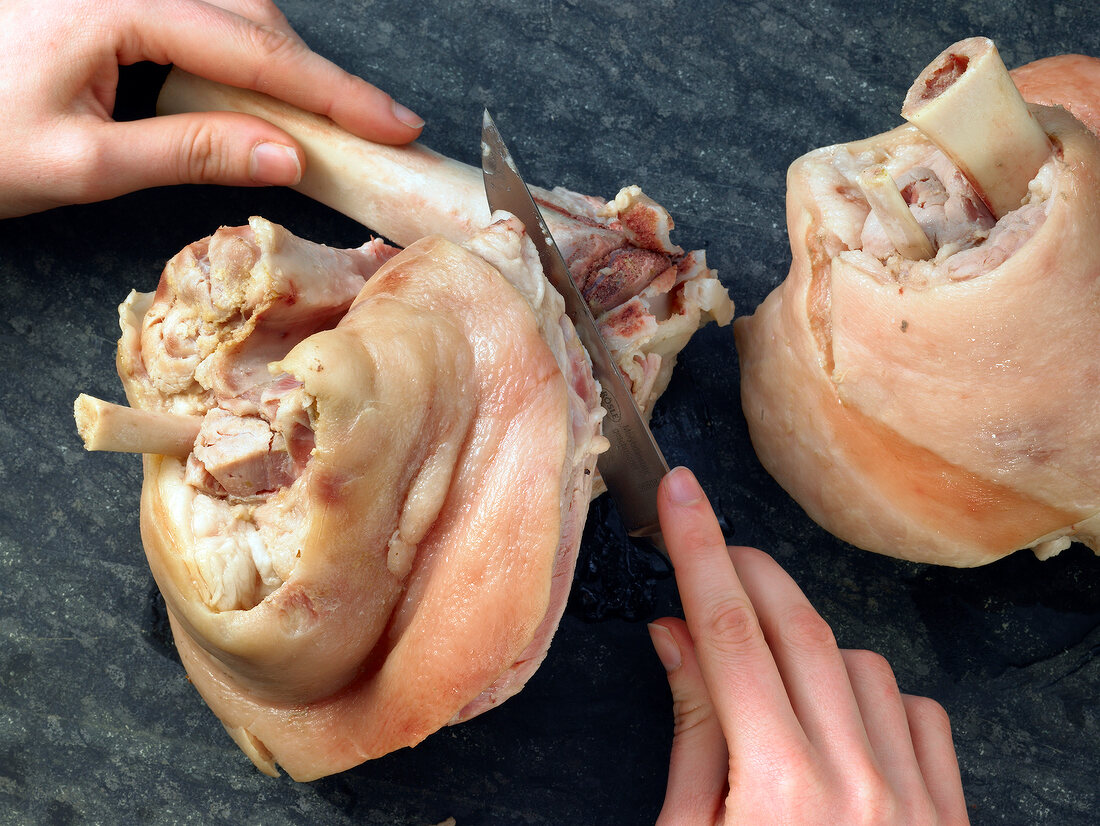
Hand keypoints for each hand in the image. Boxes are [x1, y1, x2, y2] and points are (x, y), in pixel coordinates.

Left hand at [0, 0, 423, 217]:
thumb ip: (191, 151)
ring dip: (285, 63)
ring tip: (327, 119)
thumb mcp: (84, 164)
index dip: (336, 95)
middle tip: (377, 129)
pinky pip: (202, 13)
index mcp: (116, 7)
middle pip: (255, 19)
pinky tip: (259, 91)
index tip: (395, 126)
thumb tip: (288, 154)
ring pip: (235, 10)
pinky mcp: (112, 1)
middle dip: (322, 78)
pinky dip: (246, 52)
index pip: (256, 54)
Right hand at [648, 467, 969, 824]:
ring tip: (771, 687)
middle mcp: (855, 783)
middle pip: (797, 628)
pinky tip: (839, 722)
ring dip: (807, 649)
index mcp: (778, 790)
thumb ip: (691, 732)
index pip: (729, 635)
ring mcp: (910, 798)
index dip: (699, 552)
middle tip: (715, 549)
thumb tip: (676, 632)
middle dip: (748, 569)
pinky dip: (873, 695)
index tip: (681, 497)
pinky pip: (918, 710)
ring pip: (859, 660)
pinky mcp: (945, 813)